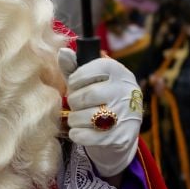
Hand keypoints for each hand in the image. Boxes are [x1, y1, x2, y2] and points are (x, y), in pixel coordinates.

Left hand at [58, 49, 143, 177]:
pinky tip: (79, 131)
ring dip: (74, 119)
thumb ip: (74, 67)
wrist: (120, 132)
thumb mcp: (89, 80)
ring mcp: (126, 115)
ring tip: (77, 118)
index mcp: (120, 73)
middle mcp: (127, 92)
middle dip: (74, 101)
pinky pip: (87, 136)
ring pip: (87, 116)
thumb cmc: (99, 99)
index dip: (77, 77)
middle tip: (75, 104)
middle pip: (88, 95)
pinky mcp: (121, 137)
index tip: (74, 84)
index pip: (95, 68)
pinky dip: (77, 134)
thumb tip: (62, 51)